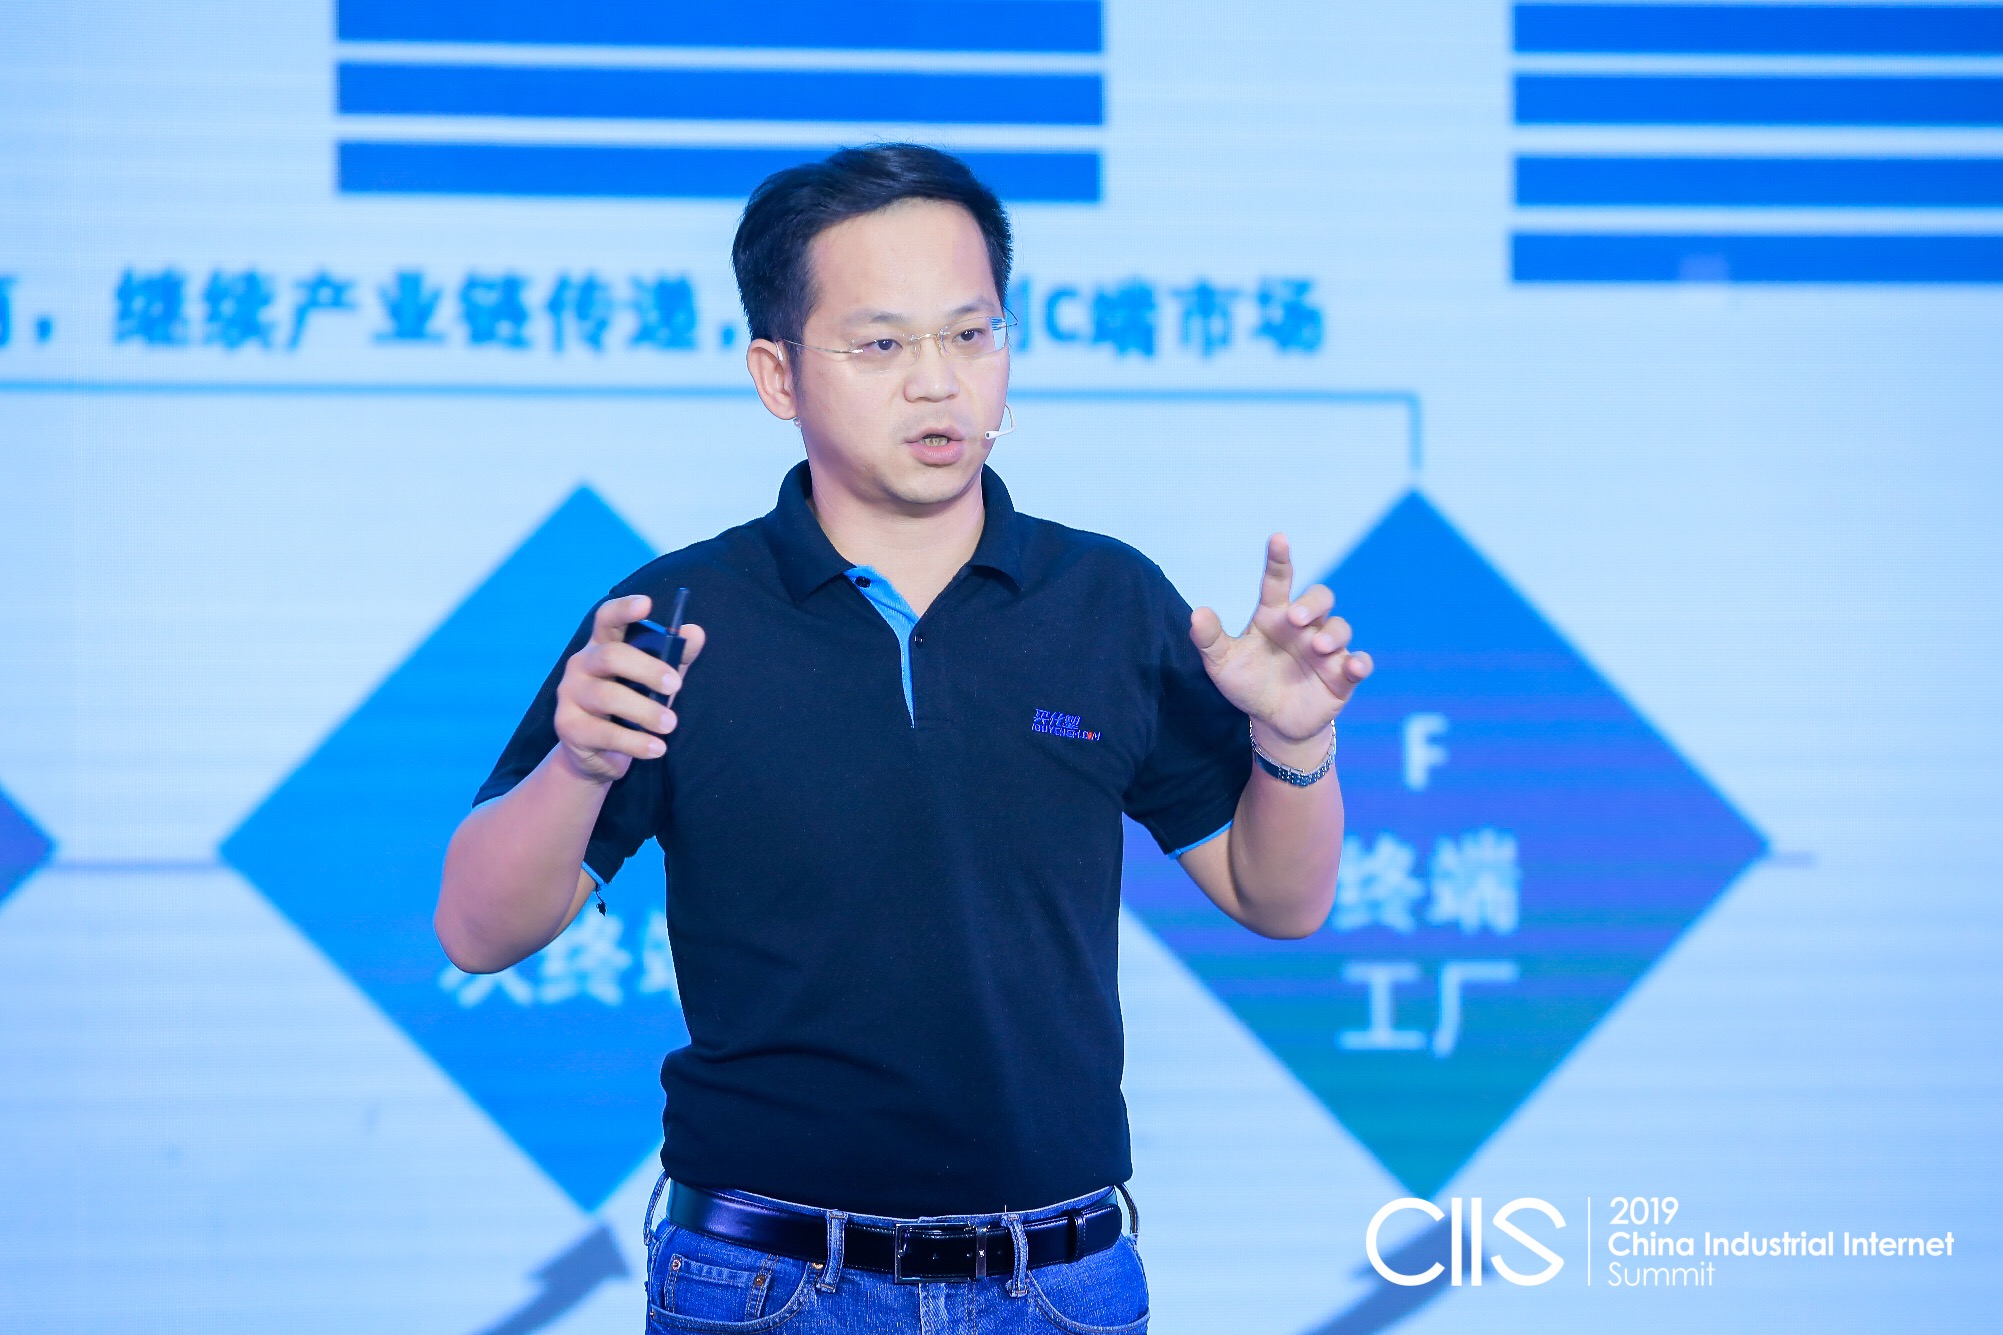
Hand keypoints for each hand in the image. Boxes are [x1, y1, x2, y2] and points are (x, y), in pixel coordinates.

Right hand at [552, 594, 705, 782]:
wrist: (598, 755)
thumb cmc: (631, 708)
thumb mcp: (656, 681)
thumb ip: (675, 658)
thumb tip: (696, 633)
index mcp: (602, 645)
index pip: (607, 618)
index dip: (624, 609)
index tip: (647, 603)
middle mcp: (581, 664)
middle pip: (611, 656)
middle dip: (647, 669)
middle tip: (676, 686)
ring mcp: (570, 695)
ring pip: (607, 696)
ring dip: (645, 711)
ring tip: (671, 724)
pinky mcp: (568, 726)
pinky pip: (604, 733)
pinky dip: (635, 742)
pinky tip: (657, 748)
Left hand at [1190, 533, 1371, 761]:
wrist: (1272, 722)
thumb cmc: (1248, 683)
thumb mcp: (1223, 664)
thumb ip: (1210, 639)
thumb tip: (1198, 613)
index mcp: (1274, 616)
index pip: (1278, 581)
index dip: (1279, 559)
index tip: (1277, 539)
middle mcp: (1304, 627)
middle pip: (1320, 597)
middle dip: (1312, 602)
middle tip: (1296, 619)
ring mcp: (1326, 651)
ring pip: (1340, 628)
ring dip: (1333, 635)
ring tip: (1317, 648)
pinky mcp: (1342, 676)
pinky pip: (1360, 663)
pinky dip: (1361, 663)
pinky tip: (1353, 666)